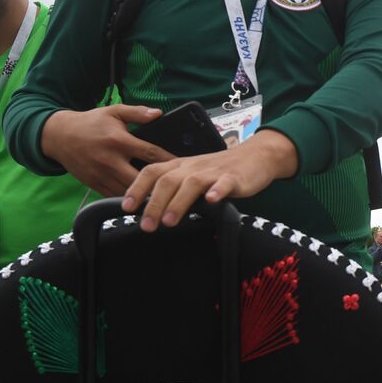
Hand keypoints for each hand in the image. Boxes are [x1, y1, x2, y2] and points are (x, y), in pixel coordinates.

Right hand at [40, 106, 173, 195]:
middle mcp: (111, 160)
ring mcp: (102, 175)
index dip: (170, 161)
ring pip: (129, 192)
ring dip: (146, 196)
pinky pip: (116, 197)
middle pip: (142, 178)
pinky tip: (144, 202)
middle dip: (159, 185)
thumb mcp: (113, 112)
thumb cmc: (90, 123)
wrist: (58, 136)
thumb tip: (159, 113)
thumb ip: (137, 113)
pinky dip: (131, 200)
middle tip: (178, 189)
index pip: (151, 154)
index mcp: (119, 141)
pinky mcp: (94, 185)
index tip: (184, 166)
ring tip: (165, 199)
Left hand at [124, 128, 296, 230]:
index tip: (126, 208)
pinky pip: (224, 183)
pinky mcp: (234, 178)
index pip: (152, 172)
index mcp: (180, 166)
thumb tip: (149, 210)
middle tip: (146, 225)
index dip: (137, 188)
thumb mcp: (192, 175)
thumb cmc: (220, 170)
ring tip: (170, 222)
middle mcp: (193, 167)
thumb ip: (174, 189)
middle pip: (167, 180)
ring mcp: (213, 172)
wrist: (255, 157)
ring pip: (191, 183)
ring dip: (178, 202)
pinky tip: (212, 201)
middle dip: (154, 203)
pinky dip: (217, 191)